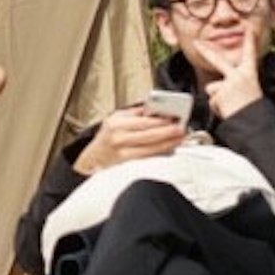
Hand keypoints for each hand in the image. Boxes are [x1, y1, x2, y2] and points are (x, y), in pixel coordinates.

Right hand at [74, 103, 189, 172]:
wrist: (94, 157)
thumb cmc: (107, 137)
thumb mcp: (116, 118)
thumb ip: (136, 113)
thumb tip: (156, 108)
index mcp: (116, 123)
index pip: (143, 121)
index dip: (161, 120)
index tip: (173, 118)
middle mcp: (119, 138)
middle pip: (149, 135)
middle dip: (168, 132)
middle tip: (181, 129)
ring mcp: (123, 153)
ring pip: (151, 148)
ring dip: (168, 143)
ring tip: (179, 139)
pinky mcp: (129, 165)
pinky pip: (149, 158)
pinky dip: (161, 153)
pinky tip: (170, 149)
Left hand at [197, 44, 267, 121]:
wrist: (255, 123)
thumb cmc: (252, 111)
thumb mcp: (247, 93)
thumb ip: (232, 85)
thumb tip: (214, 87)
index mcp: (250, 75)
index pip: (249, 55)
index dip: (249, 41)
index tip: (249, 30)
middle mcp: (239, 76)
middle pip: (218, 60)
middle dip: (205, 50)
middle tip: (195, 42)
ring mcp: (228, 83)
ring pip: (212, 89)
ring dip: (218, 99)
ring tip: (231, 106)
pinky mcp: (220, 93)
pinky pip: (212, 100)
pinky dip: (217, 108)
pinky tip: (228, 111)